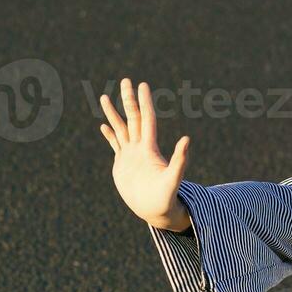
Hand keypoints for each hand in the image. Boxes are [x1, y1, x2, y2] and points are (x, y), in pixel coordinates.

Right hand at [98, 77, 191, 230]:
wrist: (156, 210)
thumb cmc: (167, 197)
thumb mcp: (173, 179)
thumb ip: (180, 160)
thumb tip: (187, 139)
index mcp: (149, 148)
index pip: (146, 119)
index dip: (144, 102)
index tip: (142, 85)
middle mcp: (140, 148)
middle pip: (133, 118)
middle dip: (128, 99)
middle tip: (125, 80)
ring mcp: (130, 155)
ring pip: (121, 128)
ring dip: (113, 113)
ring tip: (103, 96)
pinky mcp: (122, 164)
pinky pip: (115, 145)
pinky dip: (110, 135)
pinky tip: (103, 125)